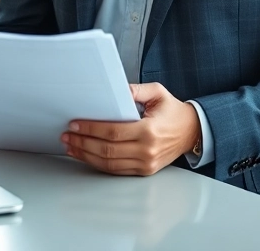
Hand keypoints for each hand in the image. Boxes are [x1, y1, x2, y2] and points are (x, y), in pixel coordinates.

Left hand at [61, 82, 200, 175]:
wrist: (192, 131)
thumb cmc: (173, 111)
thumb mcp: (158, 93)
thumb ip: (136, 89)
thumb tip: (115, 89)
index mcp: (149, 130)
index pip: (113, 132)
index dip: (91, 129)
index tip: (75, 124)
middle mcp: (147, 150)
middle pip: (107, 150)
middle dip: (83, 143)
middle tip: (67, 136)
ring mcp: (146, 163)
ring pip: (109, 164)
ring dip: (86, 155)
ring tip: (71, 147)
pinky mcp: (144, 170)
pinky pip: (116, 170)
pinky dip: (98, 164)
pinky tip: (86, 156)